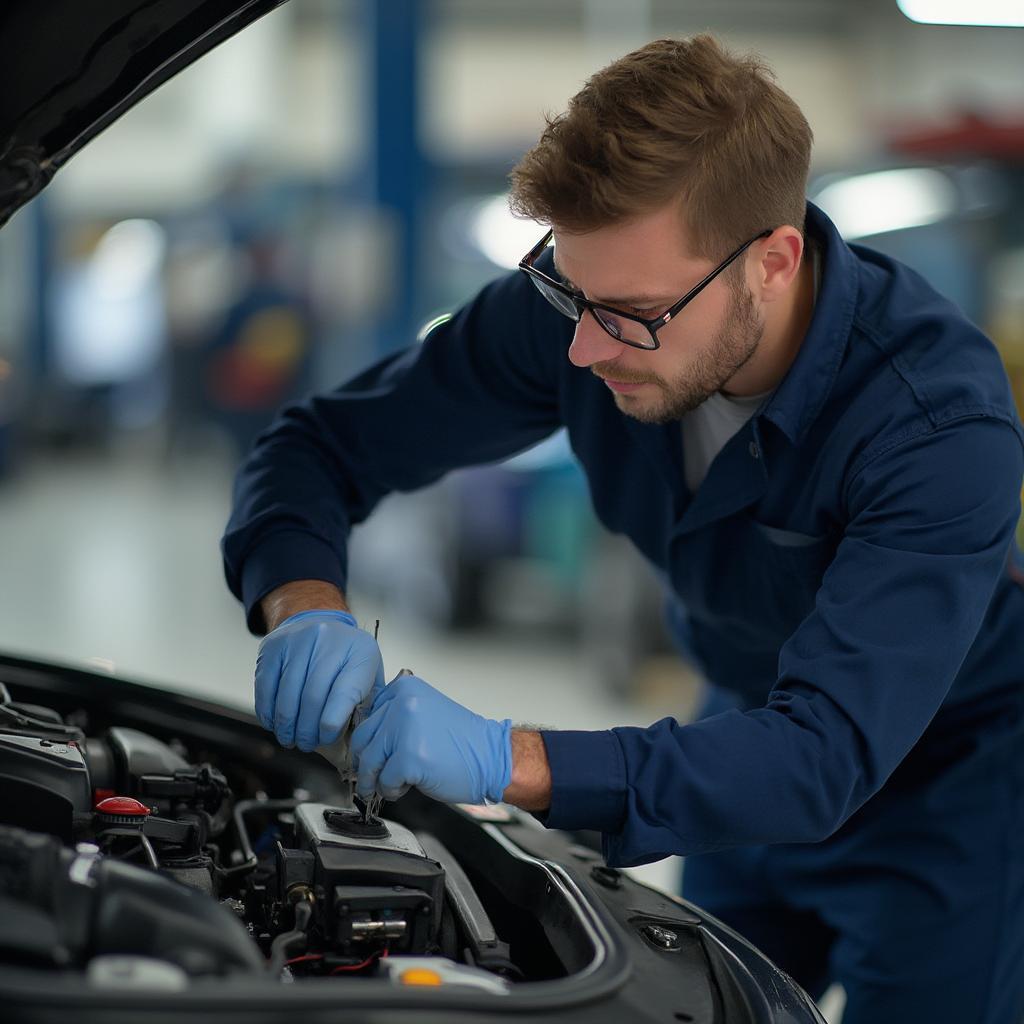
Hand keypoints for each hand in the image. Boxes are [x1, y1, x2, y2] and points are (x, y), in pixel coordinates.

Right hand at [255, 610, 383, 750]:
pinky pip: (266, 685)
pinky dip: (268, 711)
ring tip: (290, 739)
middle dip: (307, 729)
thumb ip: (366, 704)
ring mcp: (298, 640)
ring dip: (286, 725)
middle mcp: (329, 640)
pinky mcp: (273, 646)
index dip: (333, 720)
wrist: (317, 622)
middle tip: (307, 744)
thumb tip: (357, 739)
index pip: (346, 691)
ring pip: (288, 693)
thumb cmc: (345, 659)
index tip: (326, 737)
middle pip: (313, 695)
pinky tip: (274, 723)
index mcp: (360, 651)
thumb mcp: (368, 675)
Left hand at [351, 674, 511, 804]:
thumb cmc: (461, 741)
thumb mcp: (424, 712)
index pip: (367, 715)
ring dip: (374, 780)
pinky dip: (391, 790)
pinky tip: (404, 788)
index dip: (368, 740)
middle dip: (364, 763)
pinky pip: (385, 780)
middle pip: (363, 738)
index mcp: (405, 688)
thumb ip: (395, 717)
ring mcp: (405, 730)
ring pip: (369, 761)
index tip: (370, 753)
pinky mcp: (409, 757)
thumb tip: (364, 740)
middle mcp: (403, 703)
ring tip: (387, 786)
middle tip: (370, 777)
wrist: (491, 757)